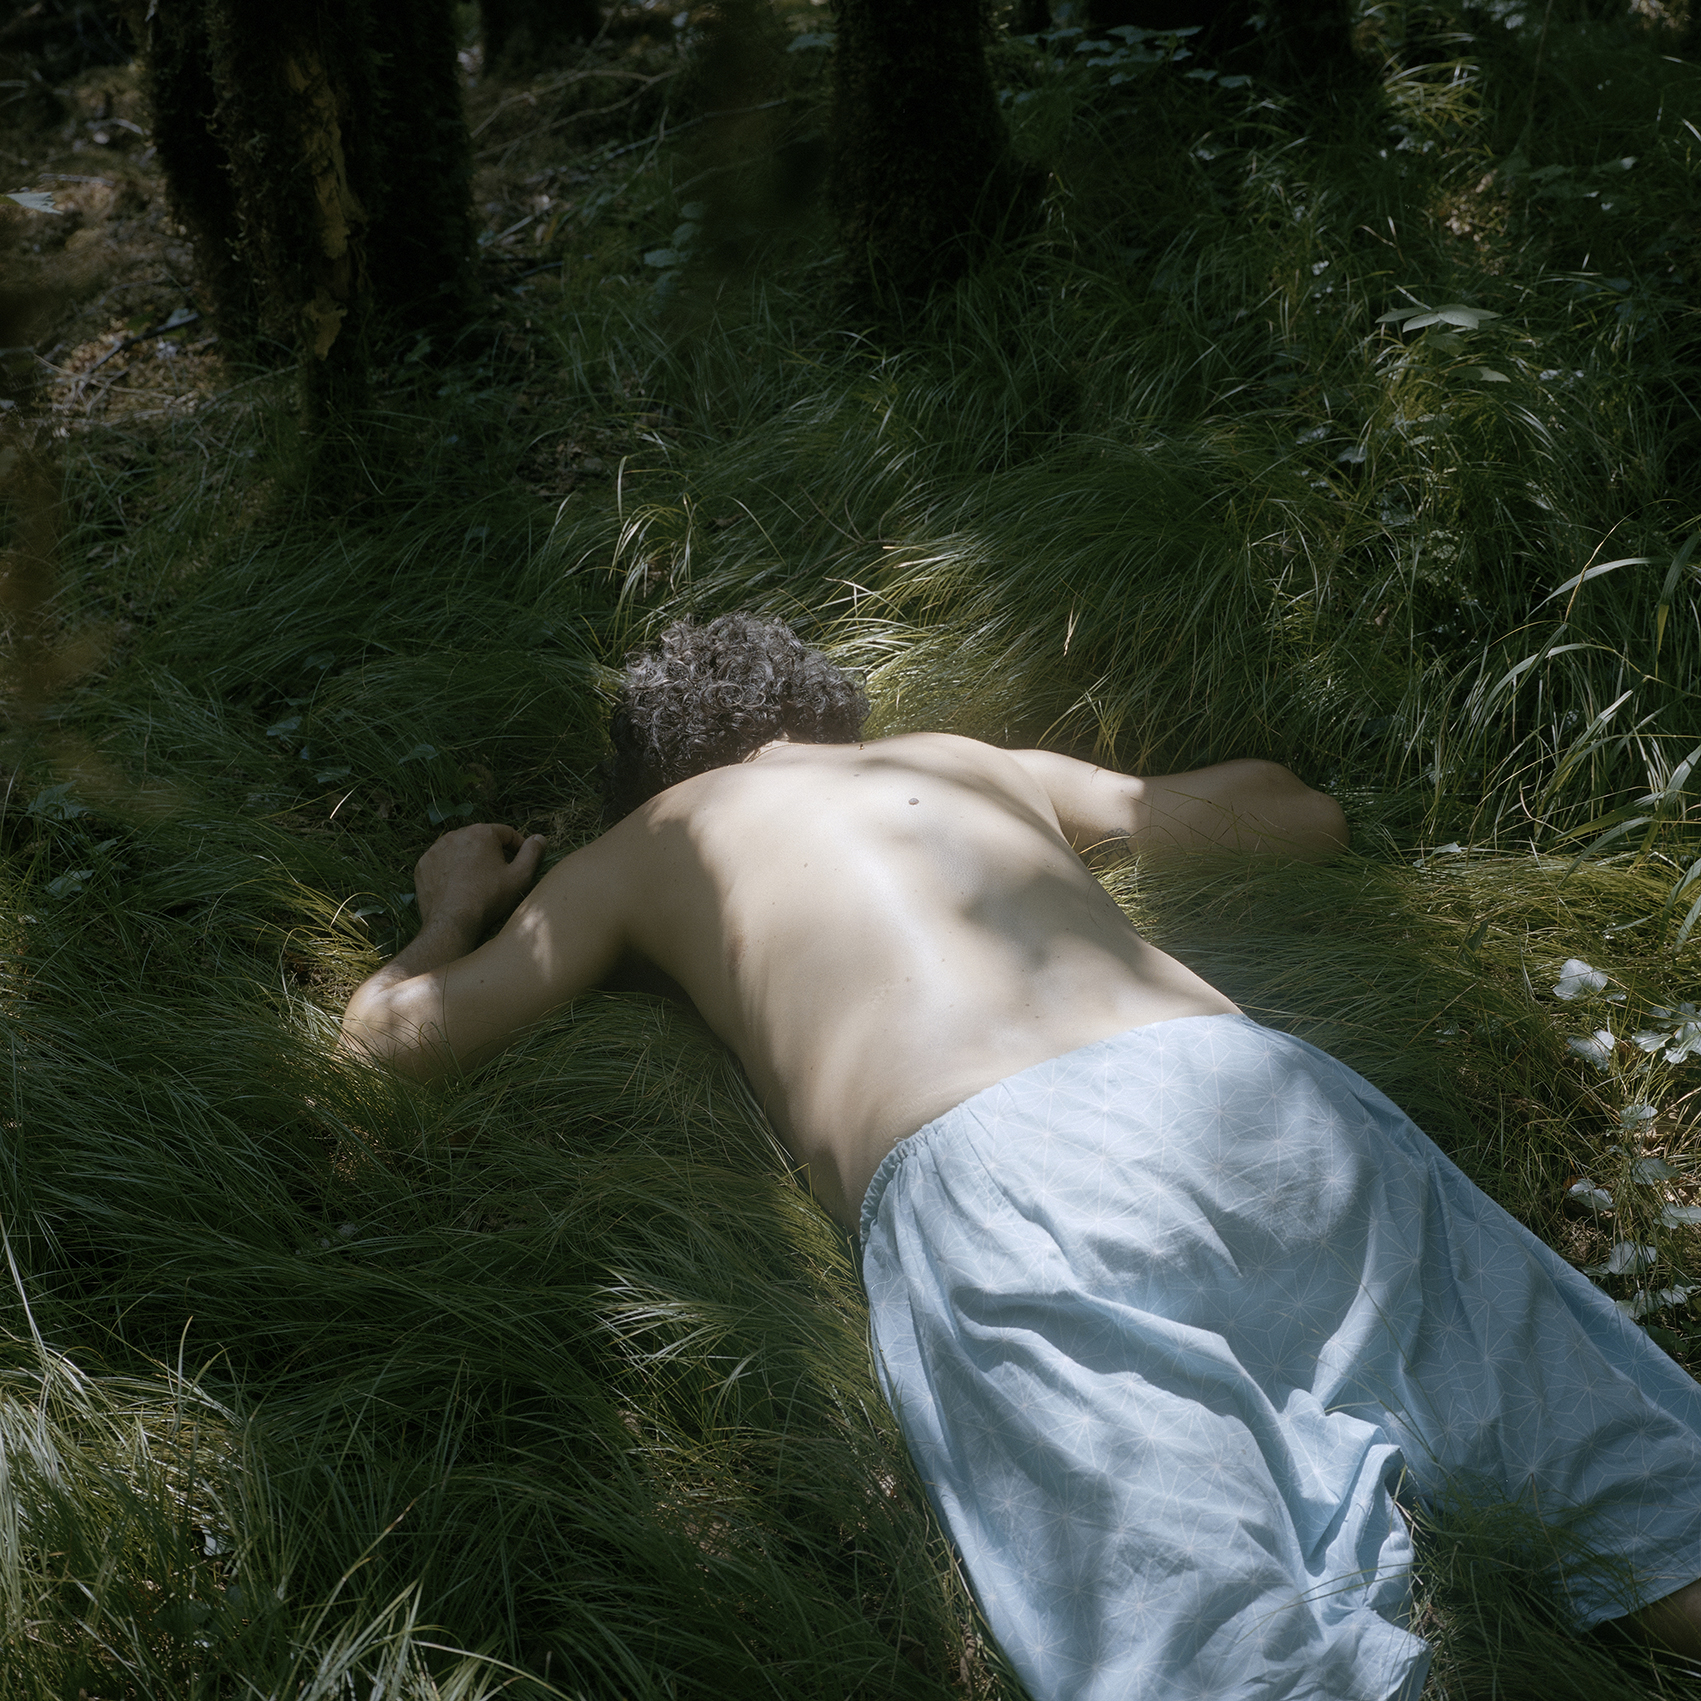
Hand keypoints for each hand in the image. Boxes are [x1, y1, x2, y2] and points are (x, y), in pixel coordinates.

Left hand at [413, 823, 546, 944]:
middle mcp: (455, 834)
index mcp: (481, 832)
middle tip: (501, 875)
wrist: (452, 921)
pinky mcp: (423, 865)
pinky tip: (459, 886)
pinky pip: (442, 862)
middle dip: (493, 853)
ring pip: (460, 849)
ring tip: (479, 882)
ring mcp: (435, 849)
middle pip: (482, 839)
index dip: (518, 847)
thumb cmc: (489, 898)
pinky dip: (451, 870)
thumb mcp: (520, 876)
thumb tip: (539, 838)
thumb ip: (533, 853)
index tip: (522, 861)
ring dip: (471, 860)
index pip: (506, 833)